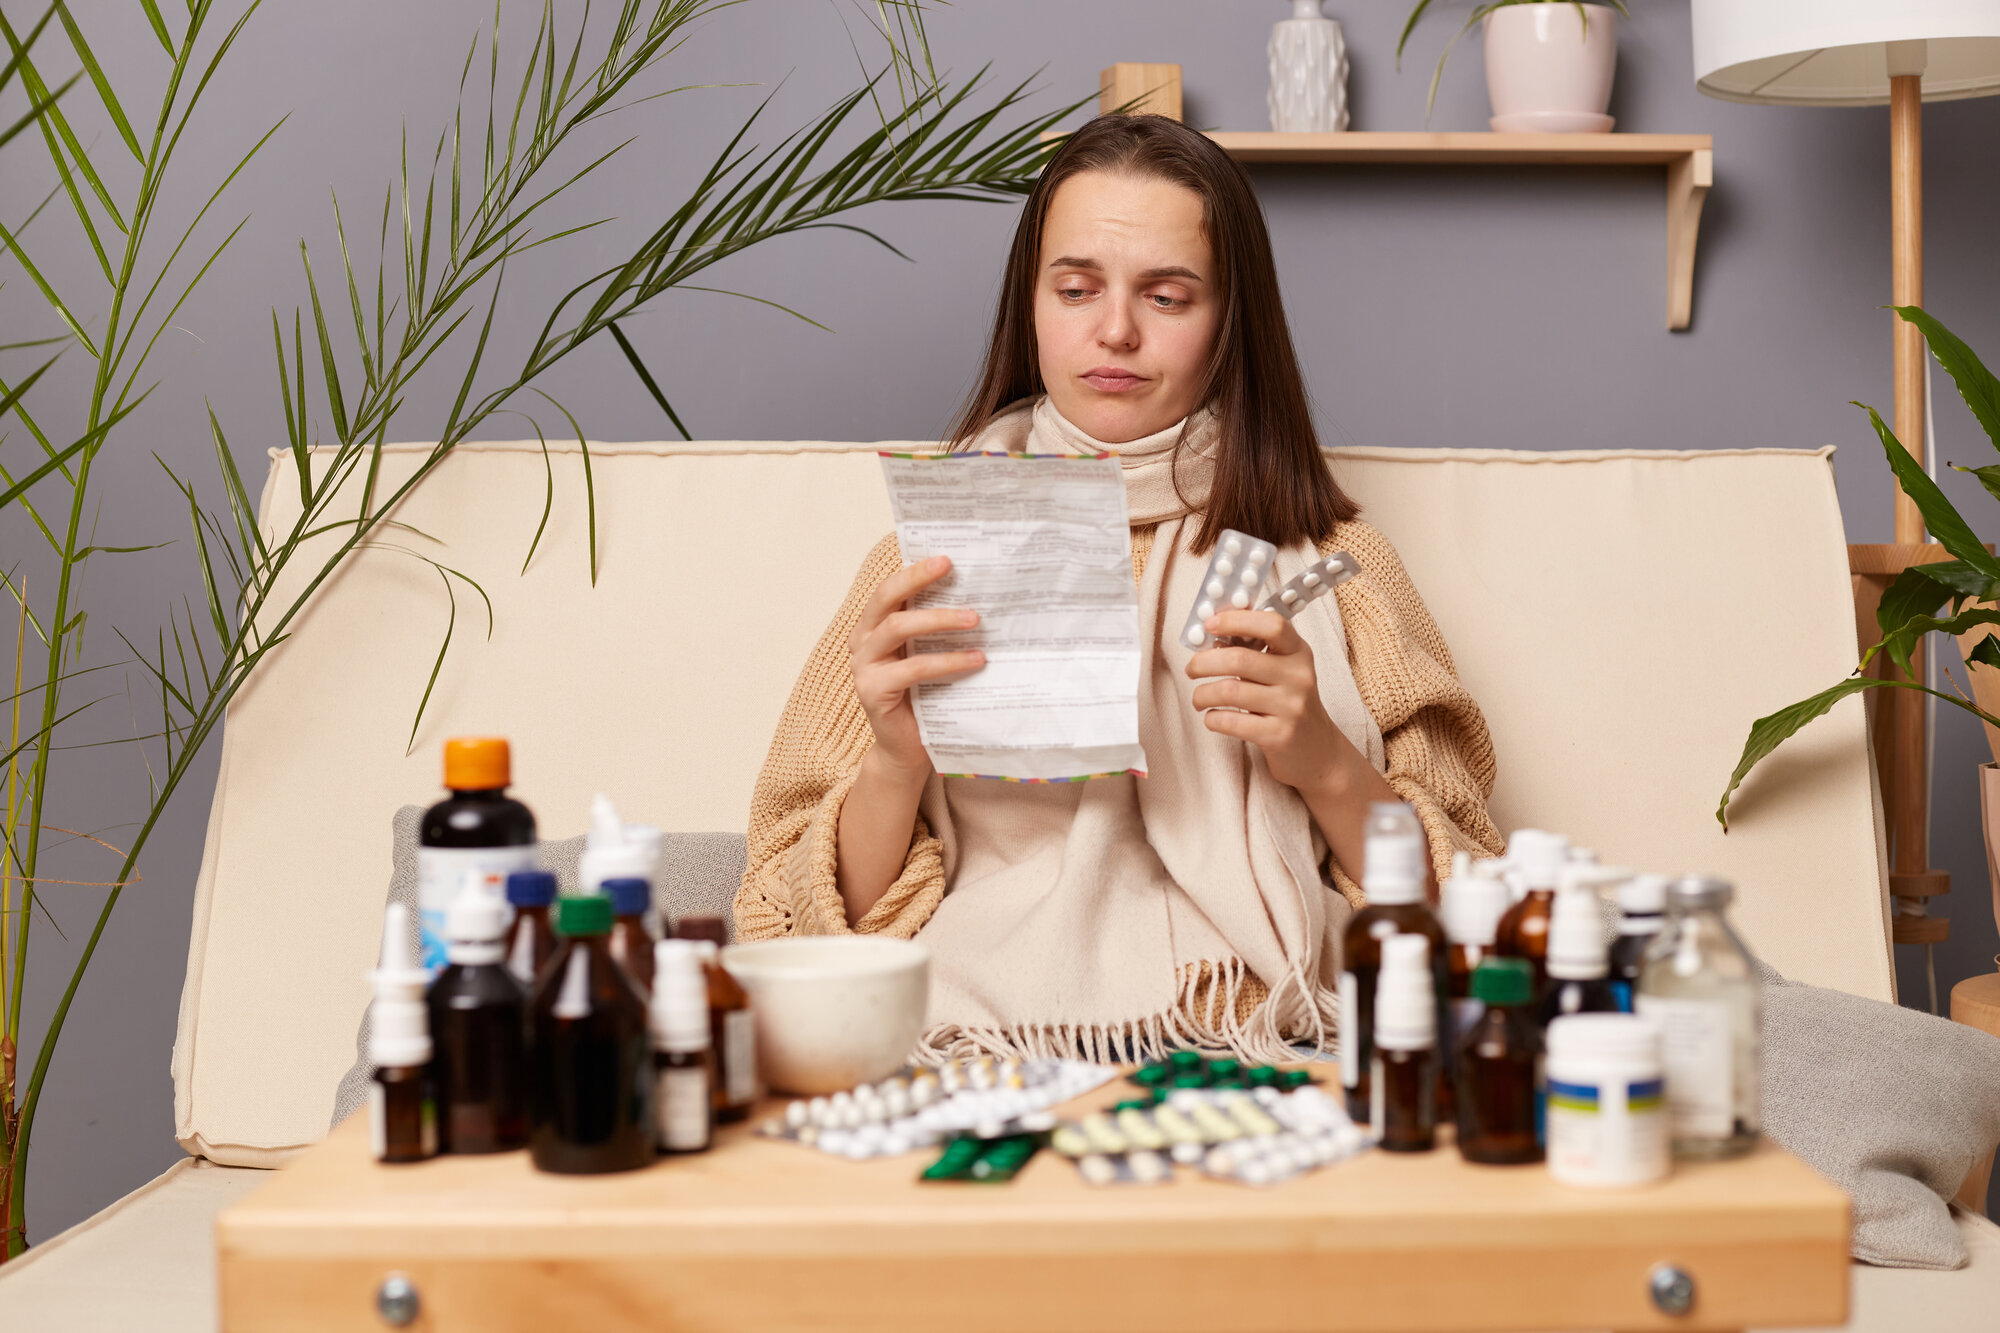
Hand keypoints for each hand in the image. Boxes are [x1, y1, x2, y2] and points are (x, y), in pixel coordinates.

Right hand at [849, 556, 984, 778]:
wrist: (907, 750)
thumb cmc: (923, 698)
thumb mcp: (928, 655)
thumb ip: (936, 630)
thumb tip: (977, 596)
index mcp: (873, 627)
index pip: (889, 589)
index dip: (914, 570)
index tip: (946, 557)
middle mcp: (862, 642)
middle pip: (885, 599)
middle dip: (918, 579)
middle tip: (951, 568)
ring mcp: (863, 667)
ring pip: (898, 628)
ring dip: (939, 620)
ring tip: (976, 620)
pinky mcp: (873, 692)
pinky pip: (913, 668)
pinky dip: (947, 661)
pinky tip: (975, 660)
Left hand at [1184, 608, 1358, 798]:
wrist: (1317, 753)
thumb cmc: (1288, 705)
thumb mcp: (1281, 671)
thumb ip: (1253, 652)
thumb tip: (1211, 635)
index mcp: (1298, 653)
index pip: (1272, 625)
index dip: (1236, 620)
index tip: (1209, 624)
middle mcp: (1299, 677)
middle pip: (1239, 659)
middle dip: (1203, 662)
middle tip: (1192, 669)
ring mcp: (1291, 707)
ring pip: (1230, 691)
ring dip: (1202, 694)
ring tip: (1199, 699)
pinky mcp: (1278, 735)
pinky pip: (1231, 722)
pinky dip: (1212, 719)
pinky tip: (1212, 718)